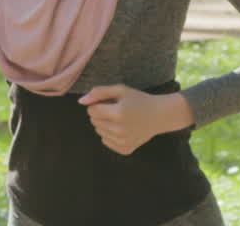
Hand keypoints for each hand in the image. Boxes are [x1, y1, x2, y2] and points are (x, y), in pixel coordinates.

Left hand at [78, 84, 193, 155]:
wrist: (159, 116)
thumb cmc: (138, 100)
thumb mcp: (120, 90)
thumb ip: (99, 92)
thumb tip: (81, 101)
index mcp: (118, 114)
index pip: (91, 111)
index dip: (97, 104)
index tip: (108, 103)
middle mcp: (120, 130)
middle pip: (94, 122)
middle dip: (101, 114)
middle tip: (115, 110)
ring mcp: (123, 142)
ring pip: (99, 132)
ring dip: (105, 124)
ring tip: (120, 119)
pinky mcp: (126, 149)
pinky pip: (106, 142)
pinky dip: (110, 135)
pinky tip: (122, 129)